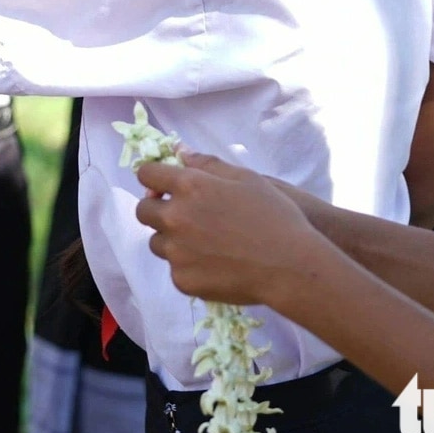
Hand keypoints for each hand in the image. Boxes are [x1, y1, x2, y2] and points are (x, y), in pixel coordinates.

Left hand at [133, 151, 328, 305]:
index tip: (163, 184)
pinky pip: (174, 269)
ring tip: (204, 243)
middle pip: (143, 211)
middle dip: (157, 209)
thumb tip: (180, 152)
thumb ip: (208, 163)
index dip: (154, 177)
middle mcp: (175, 218)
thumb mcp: (247, 178)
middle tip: (183, 215)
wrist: (290, 268)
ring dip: (172, 240)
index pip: (146, 174)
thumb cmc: (274, 216)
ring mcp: (177, 252)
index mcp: (189, 187)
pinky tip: (214, 265)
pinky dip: (188, 266)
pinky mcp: (183, 280)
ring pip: (157, 242)